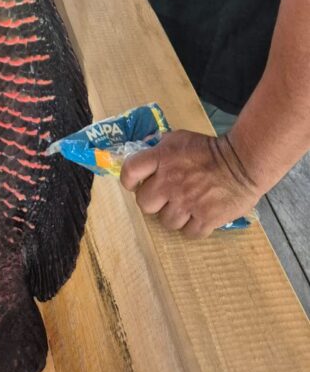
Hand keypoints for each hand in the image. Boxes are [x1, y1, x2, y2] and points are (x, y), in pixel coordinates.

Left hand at [120, 130, 259, 238]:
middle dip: (151, 201)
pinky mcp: (205, 219)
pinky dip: (191, 227)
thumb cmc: (210, 149)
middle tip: (162, 197)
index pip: (130, 171)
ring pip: (166, 221)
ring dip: (173, 215)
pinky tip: (197, 217)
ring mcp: (187, 203)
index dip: (128, 180)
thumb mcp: (179, 138)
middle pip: (144, 203)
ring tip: (183, 207)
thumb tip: (144, 150)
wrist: (243, 163)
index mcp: (161, 159)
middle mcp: (170, 182)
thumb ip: (160, 146)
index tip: (133, 183)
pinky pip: (188, 233)